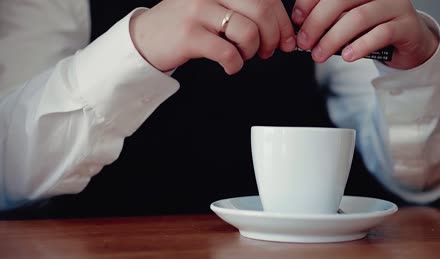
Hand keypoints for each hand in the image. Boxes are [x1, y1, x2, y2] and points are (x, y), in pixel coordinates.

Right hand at [129, 0, 296, 74]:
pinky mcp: (190, 35)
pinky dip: (235, 64)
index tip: (287, 39)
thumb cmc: (187, 25)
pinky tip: (229, 65)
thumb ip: (244, 10)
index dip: (283, 21)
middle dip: (273, 37)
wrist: (146, 37)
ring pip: (248, 31)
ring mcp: (198, 10)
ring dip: (252, 51)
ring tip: (242, 56)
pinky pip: (227, 52)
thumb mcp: (215, 7)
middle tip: (266, 51)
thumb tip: (282, 29)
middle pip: (262, 10)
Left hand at [292, 0, 438, 68]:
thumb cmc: (372, 29)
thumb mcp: (347, 21)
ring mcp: (395, 5)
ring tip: (319, 55)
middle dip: (317, 22)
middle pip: (341, 0)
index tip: (296, 19)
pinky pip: (381, 33)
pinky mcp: (407, 25)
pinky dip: (360, 46)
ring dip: (333, 38)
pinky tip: (346, 56)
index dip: (309, 2)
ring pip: (359, 17)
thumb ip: (329, 19)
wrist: (409, 42)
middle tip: (305, 42)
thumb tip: (300, 27)